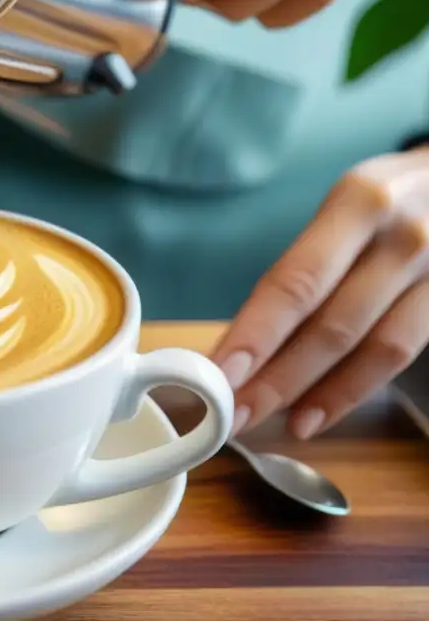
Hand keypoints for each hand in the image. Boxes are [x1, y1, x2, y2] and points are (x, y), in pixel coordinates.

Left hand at [211, 148, 428, 439]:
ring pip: (370, 347)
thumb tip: (243, 339)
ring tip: (270, 421)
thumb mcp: (350, 206)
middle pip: (331, 323)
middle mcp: (402, 237)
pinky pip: (400, 353)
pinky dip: (353, 389)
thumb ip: (307, 265)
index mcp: (359, 203)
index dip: (256, 333)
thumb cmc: (392, 201)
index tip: (220, 372)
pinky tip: (317, 413)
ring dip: (314, 393)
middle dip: (275, 377)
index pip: (296, 282)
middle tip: (232, 412)